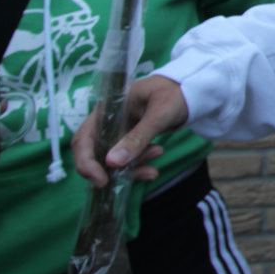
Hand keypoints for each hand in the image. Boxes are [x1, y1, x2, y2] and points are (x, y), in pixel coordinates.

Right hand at [72, 75, 187, 188]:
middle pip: (96, 155)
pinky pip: (127, 162)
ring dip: (133, 167)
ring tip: (159, 152)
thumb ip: (138, 137)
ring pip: (114, 162)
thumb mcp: (159, 114)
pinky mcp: (129, 143)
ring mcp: (118, 134)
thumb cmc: (174, 94)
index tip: (101, 180)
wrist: (191, 93)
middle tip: (144, 172)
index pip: (83, 139)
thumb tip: (112, 162)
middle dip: (116, 169)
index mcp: (107, 109)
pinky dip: (138, 168)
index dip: (86, 162)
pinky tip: (153, 169)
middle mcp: (107, 124)